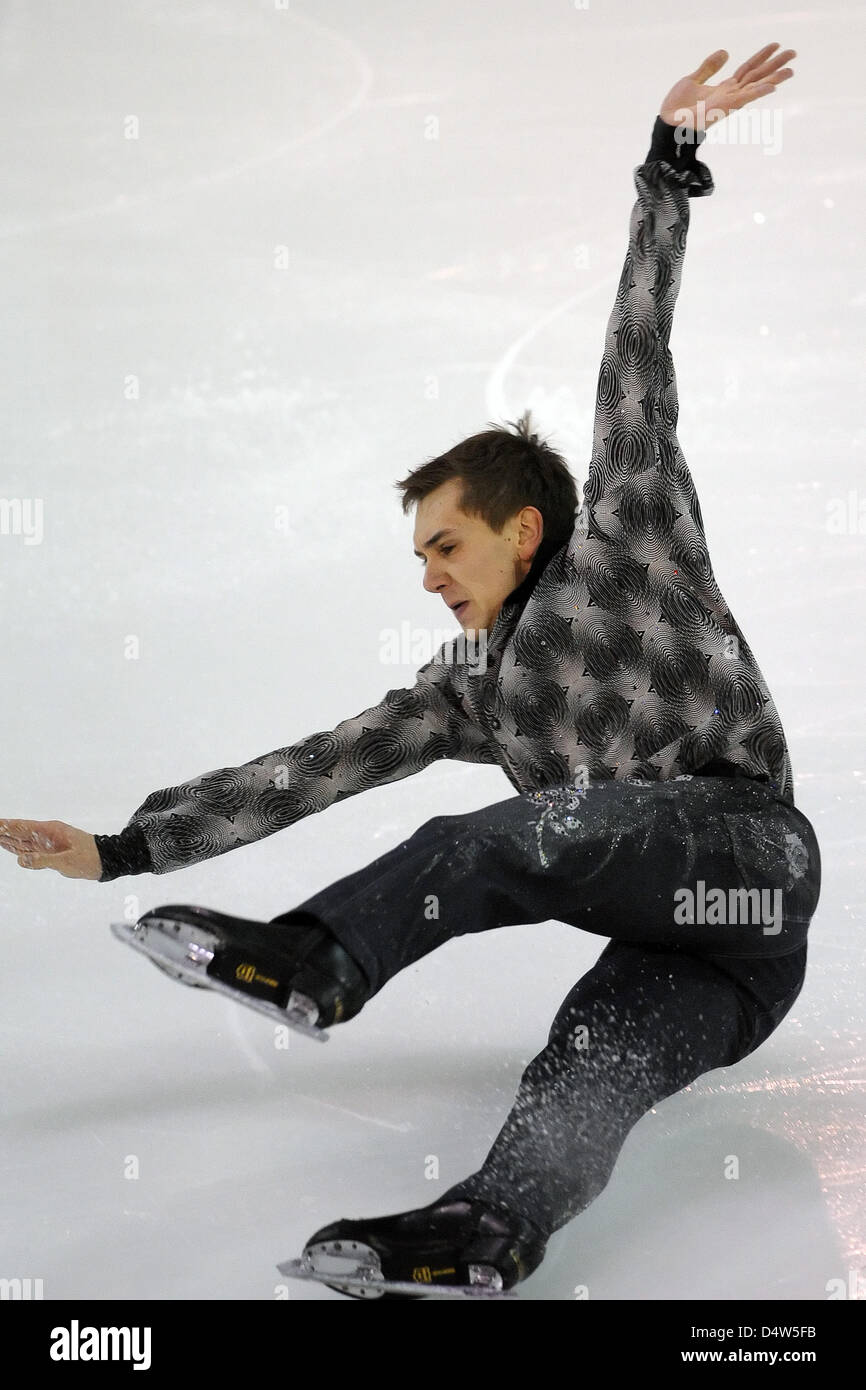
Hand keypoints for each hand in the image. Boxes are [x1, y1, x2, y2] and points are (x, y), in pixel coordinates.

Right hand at [0, 818, 102, 879]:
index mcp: (50, 831)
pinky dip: (16, 847)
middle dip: (3, 830)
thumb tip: (20, 859)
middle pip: (19, 831)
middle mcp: (46, 834)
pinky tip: (7, 845)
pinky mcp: (49, 852)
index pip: (23, 826)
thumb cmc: (88, 859)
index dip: (7, 825)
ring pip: (21, 840)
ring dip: (6, 838)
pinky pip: (28, 848)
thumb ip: (43, 860)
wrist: (105, 861)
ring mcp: (47, 843)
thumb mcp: (66, 861)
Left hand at [659, 42, 795, 133]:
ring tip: (791, 70)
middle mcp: (730, 94)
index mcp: (724, 88)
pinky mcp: (725, 108)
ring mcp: (729, 102)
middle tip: (794, 53)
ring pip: (756, 86)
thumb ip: (709, 66)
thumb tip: (726, 52)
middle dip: (775, 64)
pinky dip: (758, 92)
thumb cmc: (677, 107)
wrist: (667, 125)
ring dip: (774, 78)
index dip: (761, 56)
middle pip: (757, 75)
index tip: (775, 44)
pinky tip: (772, 86)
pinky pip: (745, 98)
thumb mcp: (693, 79)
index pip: (747, 69)